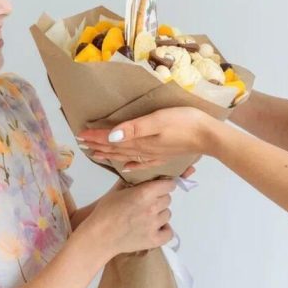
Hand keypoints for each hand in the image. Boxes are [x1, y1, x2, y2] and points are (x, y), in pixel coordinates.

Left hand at [78, 107, 215, 169]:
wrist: (208, 136)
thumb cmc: (184, 122)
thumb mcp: (158, 120)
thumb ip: (134, 128)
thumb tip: (111, 137)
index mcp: (140, 140)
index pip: (112, 139)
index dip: (95, 137)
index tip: (79, 135)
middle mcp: (143, 149)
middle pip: (115, 149)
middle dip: (98, 146)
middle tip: (81, 144)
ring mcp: (153, 154)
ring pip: (125, 155)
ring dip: (109, 153)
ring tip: (95, 153)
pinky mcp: (162, 156)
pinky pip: (140, 162)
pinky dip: (129, 164)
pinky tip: (124, 166)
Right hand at [82, 178, 176, 256]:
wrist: (100, 236)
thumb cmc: (105, 212)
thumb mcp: (118, 191)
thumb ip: (133, 182)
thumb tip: (143, 176)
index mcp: (144, 193)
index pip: (168, 185)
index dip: (165, 184)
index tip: (161, 187)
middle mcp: (152, 208)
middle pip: (168, 199)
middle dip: (159, 199)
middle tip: (148, 203)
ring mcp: (154, 225)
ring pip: (168, 214)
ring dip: (160, 214)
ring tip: (147, 216)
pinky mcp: (154, 240)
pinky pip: (169, 233)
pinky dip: (164, 230)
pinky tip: (155, 228)